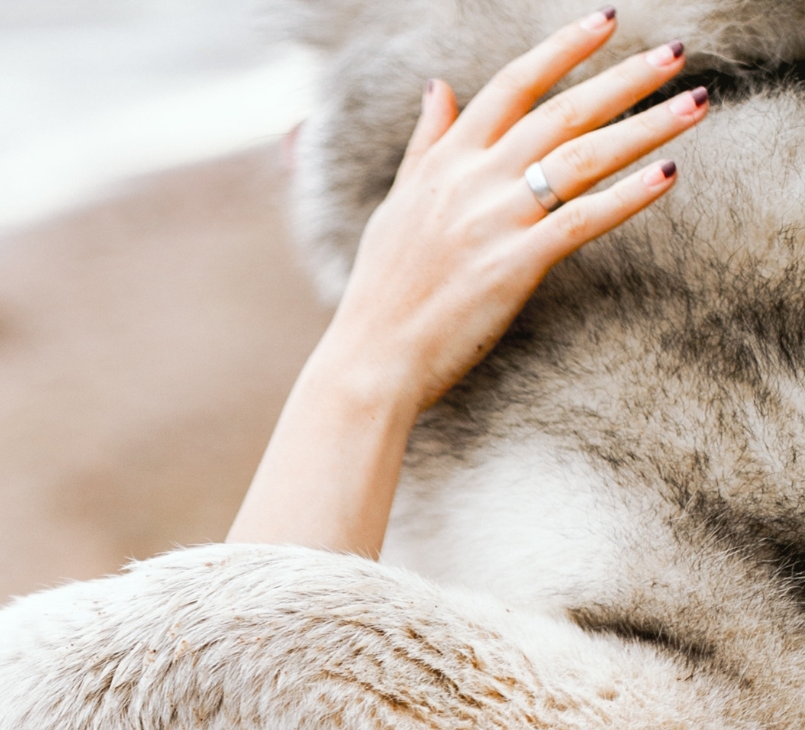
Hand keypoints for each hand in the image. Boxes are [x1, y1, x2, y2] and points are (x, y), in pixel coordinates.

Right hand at [324, 7, 706, 412]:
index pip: (512, 86)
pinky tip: (667, 174)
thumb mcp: (397, 207)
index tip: (606, 21)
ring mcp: (495, 222)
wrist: (371, 360)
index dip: (562, 50)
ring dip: (645, 126)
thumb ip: (425, 146)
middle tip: (676, 54)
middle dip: (625, 79)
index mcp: (445, 164)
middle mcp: (473, 181)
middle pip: (561, 112)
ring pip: (583, 158)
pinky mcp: (515, 266)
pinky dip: (629, 194)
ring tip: (694, 104)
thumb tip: (438, 88)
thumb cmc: (382, 294)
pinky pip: (583, 220)